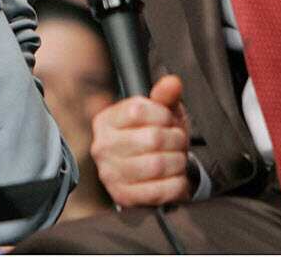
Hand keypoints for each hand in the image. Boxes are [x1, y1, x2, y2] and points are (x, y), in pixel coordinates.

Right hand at [91, 74, 191, 206]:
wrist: (149, 174)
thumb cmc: (153, 137)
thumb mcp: (160, 112)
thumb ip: (165, 95)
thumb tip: (172, 82)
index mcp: (106, 121)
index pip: (138, 110)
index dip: (163, 114)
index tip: (168, 120)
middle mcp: (102, 147)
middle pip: (153, 138)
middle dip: (176, 139)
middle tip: (178, 142)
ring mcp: (111, 174)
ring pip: (159, 165)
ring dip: (178, 161)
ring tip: (177, 159)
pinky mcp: (124, 197)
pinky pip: (161, 190)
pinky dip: (177, 183)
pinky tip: (174, 177)